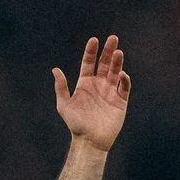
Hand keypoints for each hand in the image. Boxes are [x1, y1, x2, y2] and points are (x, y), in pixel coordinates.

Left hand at [52, 35, 130, 151]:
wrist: (90, 141)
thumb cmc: (76, 125)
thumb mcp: (64, 105)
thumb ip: (61, 87)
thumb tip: (55, 69)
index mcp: (85, 84)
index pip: (89, 63)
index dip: (91, 51)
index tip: (94, 40)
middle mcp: (98, 85)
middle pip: (105, 64)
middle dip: (108, 51)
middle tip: (113, 38)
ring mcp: (110, 92)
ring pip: (116, 72)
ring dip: (117, 62)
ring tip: (118, 52)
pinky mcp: (120, 101)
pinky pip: (124, 87)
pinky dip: (124, 79)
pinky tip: (122, 75)